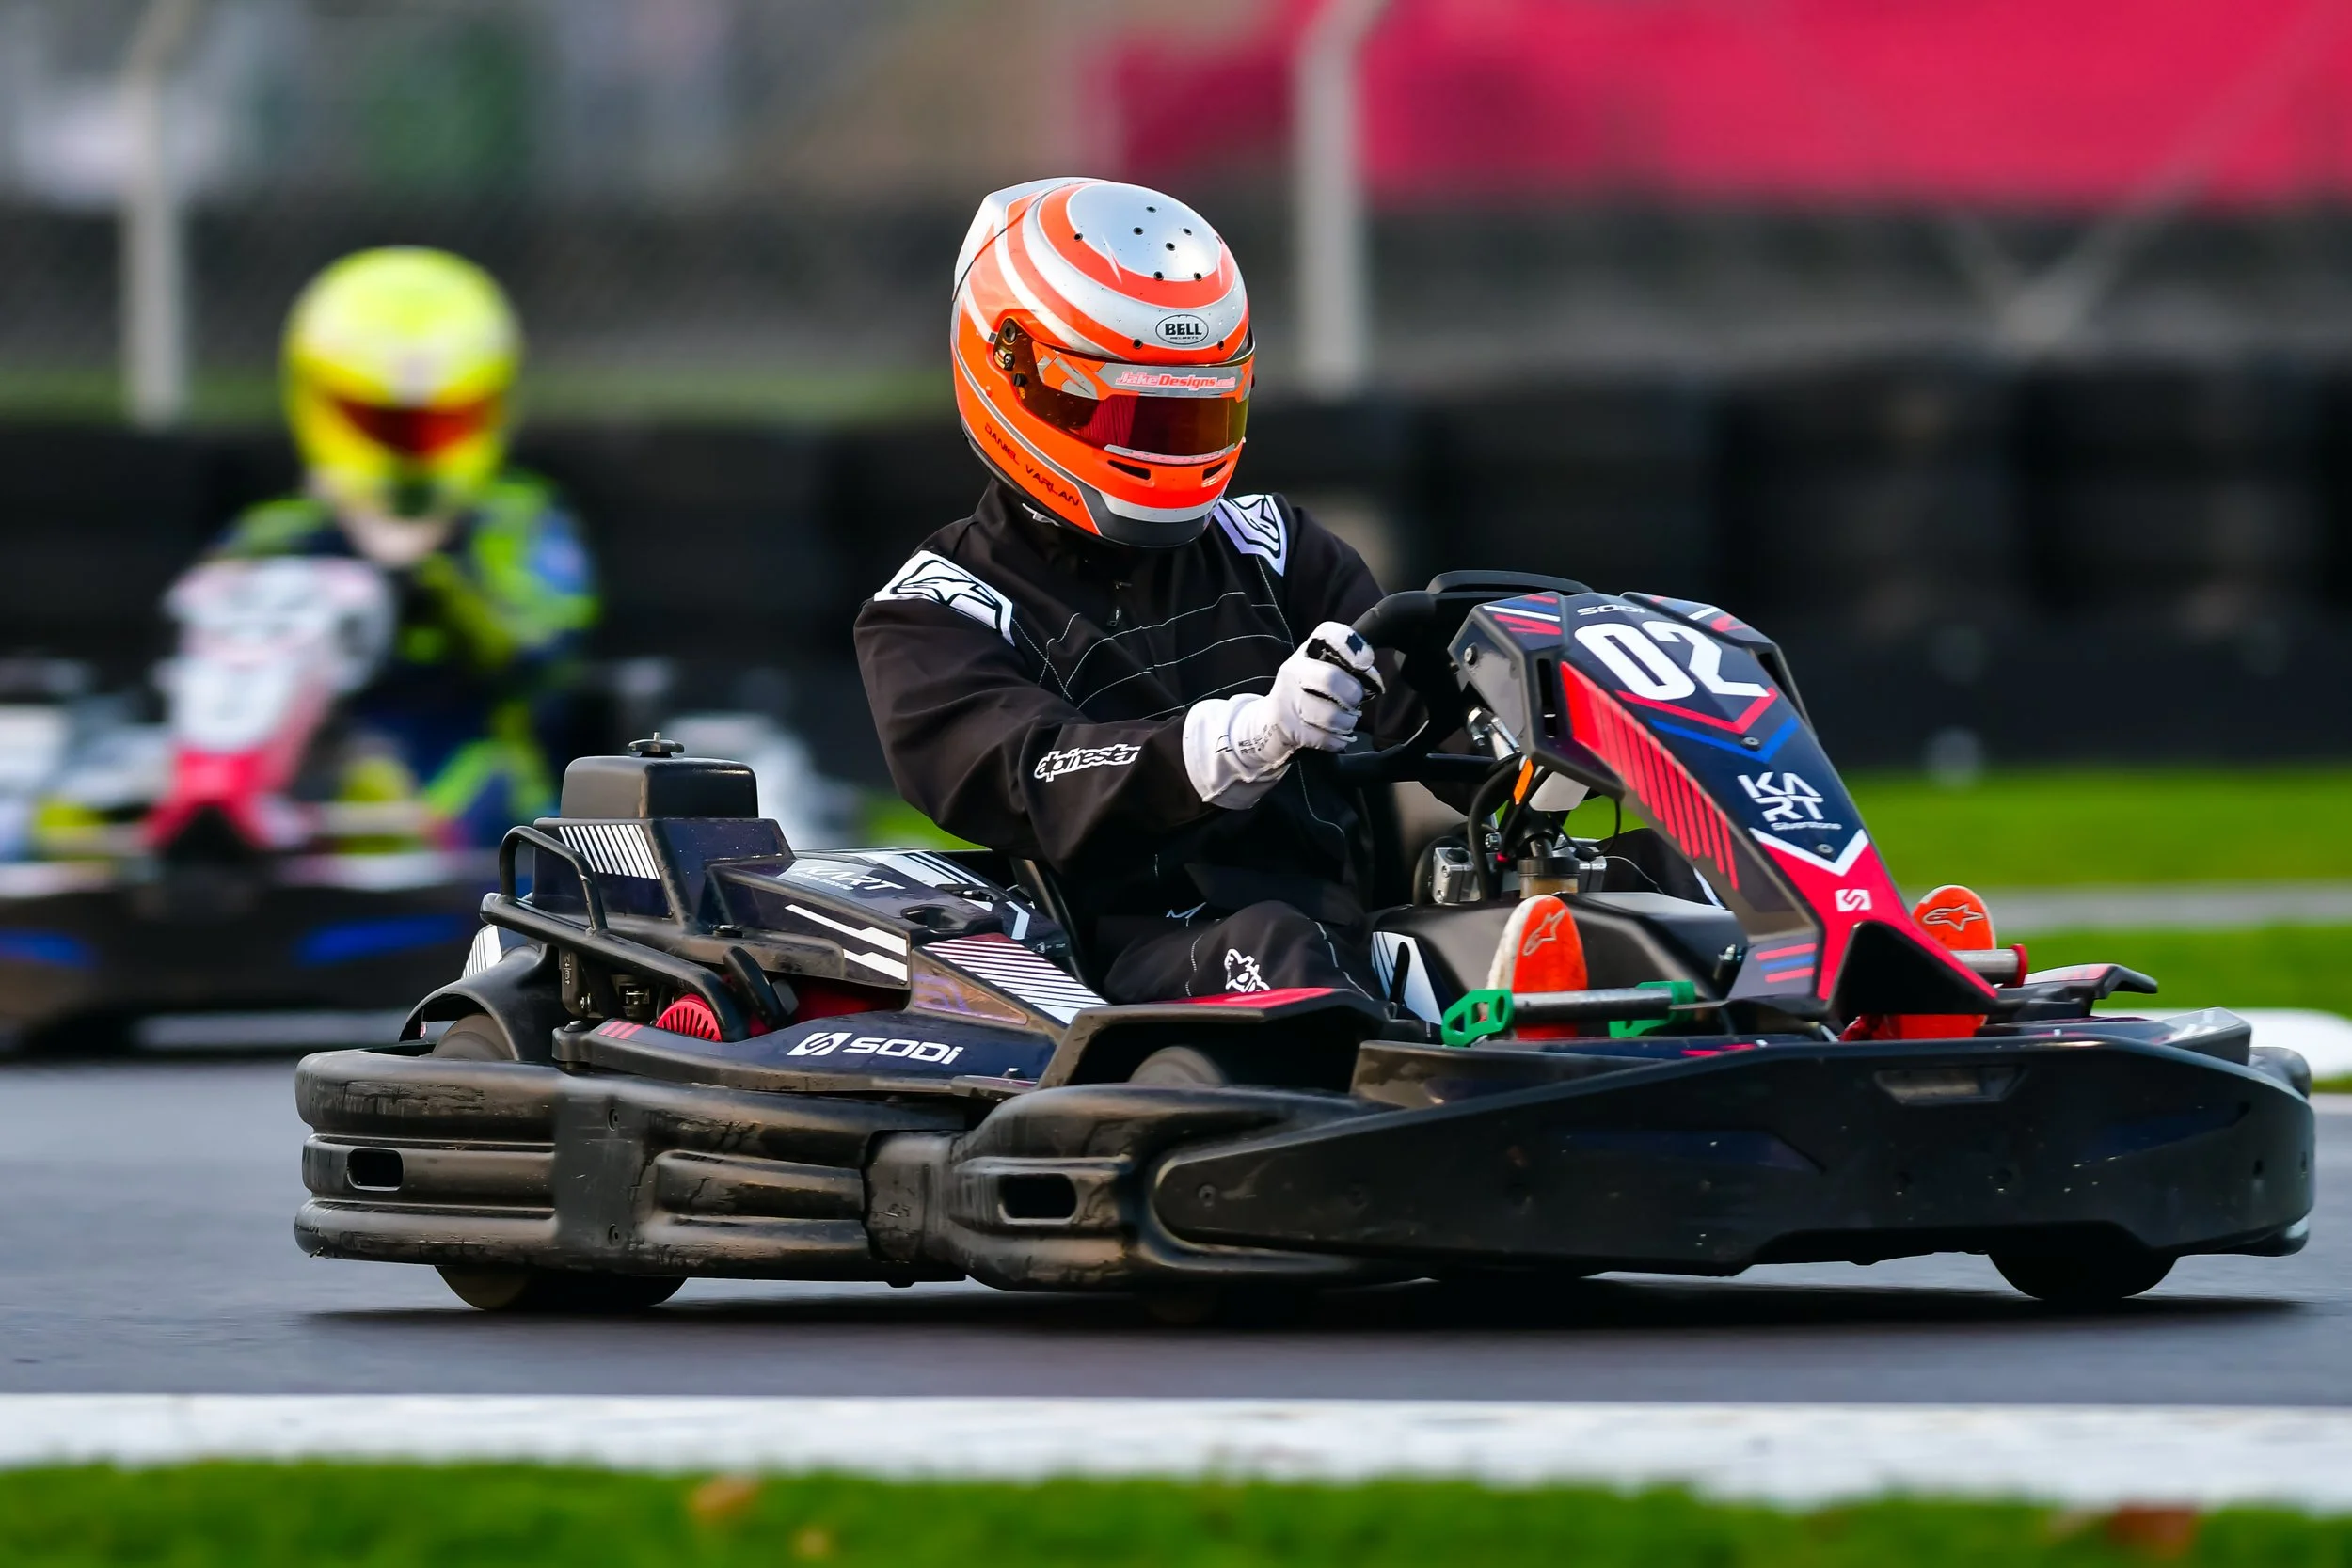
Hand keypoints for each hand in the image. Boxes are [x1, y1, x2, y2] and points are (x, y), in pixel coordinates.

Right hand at [1249, 621, 1374, 757]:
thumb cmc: (1306, 693)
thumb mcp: (1320, 670)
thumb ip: (1347, 668)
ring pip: (1329, 715)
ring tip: (1345, 721)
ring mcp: (1287, 700)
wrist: (1267, 722)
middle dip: (1353, 694)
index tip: (1364, 663)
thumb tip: (1373, 681)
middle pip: (1331, 679)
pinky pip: (1324, 738)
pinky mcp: (1287, 728)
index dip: (1351, 646)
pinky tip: (1335, 736)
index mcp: (1306, 652)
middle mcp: (1293, 671)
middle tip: (1355, 702)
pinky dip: (1336, 740)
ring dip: (1346, 722)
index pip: (1328, 634)